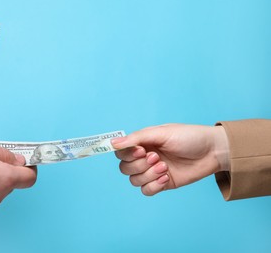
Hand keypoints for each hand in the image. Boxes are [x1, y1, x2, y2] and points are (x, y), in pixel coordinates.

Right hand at [112, 124, 229, 195]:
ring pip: (134, 181)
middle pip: (125, 168)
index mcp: (142, 143)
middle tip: (157, 158)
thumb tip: (112, 143)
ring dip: (148, 175)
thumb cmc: (189, 137)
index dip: (127, 154)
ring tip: (165, 167)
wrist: (213, 151)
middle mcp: (144, 157)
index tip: (141, 151)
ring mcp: (153, 172)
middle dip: (139, 165)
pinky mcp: (162, 184)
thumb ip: (136, 138)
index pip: (121, 152)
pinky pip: (146, 191)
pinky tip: (166, 178)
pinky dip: (153, 186)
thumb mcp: (161, 133)